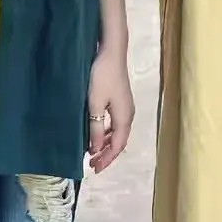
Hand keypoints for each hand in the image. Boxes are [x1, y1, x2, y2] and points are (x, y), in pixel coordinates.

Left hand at [86, 46, 133, 172]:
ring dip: (106, 144)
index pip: (117, 146)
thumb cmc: (102, 77)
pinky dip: (107, 132)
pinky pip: (116, 123)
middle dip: (107, 154)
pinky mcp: (121, 99)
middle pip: (119, 141)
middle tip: (92, 164)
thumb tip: (96, 150)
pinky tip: (98, 132)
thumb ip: (95, 128)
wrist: (112, 52)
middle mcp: (129, 115)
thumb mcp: (95, 104)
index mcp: (124, 118)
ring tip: (93, 152)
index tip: (94, 169)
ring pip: (118, 132)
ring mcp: (126, 107)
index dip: (106, 159)